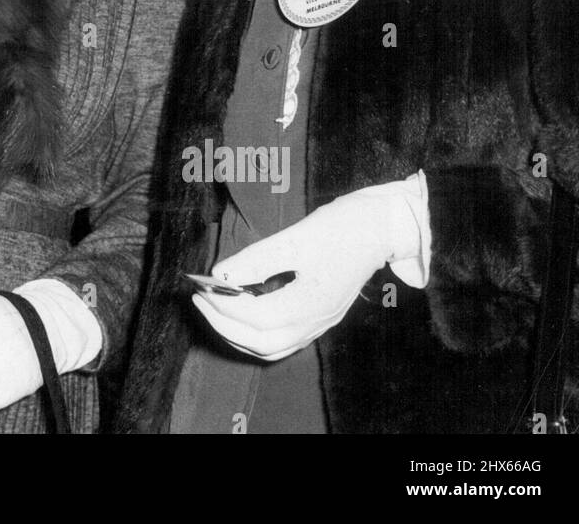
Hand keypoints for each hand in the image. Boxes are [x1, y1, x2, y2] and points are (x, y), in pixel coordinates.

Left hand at [192, 172, 428, 361]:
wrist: (379, 229)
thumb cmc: (338, 228)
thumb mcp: (294, 238)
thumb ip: (256, 259)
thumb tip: (220, 274)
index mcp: (310, 303)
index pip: (256, 318)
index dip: (224, 306)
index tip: (200, 288)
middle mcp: (315, 322)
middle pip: (262, 343)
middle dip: (224, 325)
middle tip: (200, 301)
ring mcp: (319, 324)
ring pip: (272, 348)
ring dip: (239, 335)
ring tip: (215, 309)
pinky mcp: (319, 319)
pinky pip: (282, 342)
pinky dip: (256, 335)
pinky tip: (242, 314)